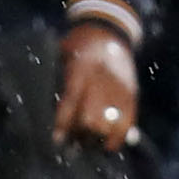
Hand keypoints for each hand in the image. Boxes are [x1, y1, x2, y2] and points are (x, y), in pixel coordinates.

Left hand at [53, 24, 138, 150]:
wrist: (108, 31)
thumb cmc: (77, 46)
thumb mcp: (61, 57)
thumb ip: (57, 82)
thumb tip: (46, 116)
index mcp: (82, 68)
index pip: (71, 102)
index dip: (64, 124)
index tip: (57, 141)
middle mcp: (103, 79)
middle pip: (91, 118)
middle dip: (81, 135)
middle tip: (71, 145)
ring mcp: (120, 87)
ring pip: (110, 124)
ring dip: (97, 139)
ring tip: (86, 145)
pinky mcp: (132, 93)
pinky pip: (128, 122)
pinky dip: (117, 138)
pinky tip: (107, 147)